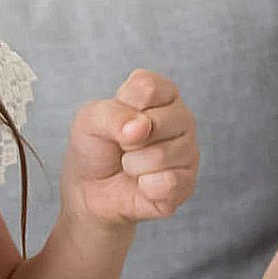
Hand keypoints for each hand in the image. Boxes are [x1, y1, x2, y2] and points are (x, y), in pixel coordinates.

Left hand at [64, 69, 198, 226]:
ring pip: (161, 155)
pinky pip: (169, 183)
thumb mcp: (89, 120)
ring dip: (133, 165)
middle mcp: (181, 119)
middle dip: (127, 141)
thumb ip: (112, 115)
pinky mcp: (187, 183)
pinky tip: (143, 185)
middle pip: (157, 123)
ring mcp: (188, 151)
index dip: (124, 106)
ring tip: (131, 165)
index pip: (149, 89)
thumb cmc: (96, 147)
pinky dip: (145, 187)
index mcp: (162, 94)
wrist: (90, 189)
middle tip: (123, 146)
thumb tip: (141, 128)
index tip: (117, 118)